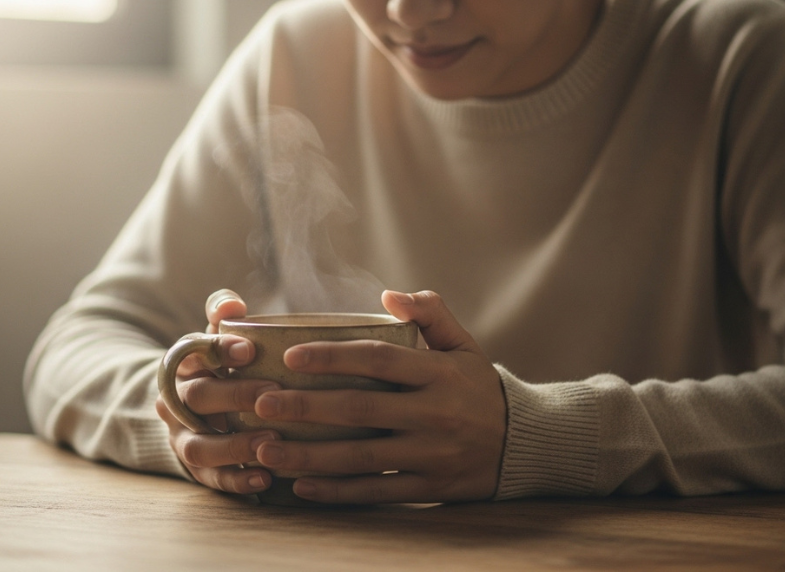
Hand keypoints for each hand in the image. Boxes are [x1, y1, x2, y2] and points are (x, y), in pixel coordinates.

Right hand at [155, 289, 280, 493]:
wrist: (196, 413)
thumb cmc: (220, 368)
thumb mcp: (217, 338)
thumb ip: (223, 314)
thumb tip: (232, 303)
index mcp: (182, 366)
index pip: (191, 353)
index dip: (218, 350)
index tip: (250, 349)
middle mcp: (176, 403)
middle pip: (197, 397)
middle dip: (235, 395)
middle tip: (274, 391)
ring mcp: (184, 438)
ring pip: (200, 445)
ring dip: (235, 444)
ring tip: (271, 440)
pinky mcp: (198, 470)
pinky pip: (213, 479)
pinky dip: (238, 480)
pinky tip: (266, 478)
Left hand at [252, 290, 506, 503]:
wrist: (523, 443)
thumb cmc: (479, 388)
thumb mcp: (464, 345)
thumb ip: (431, 313)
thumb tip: (389, 293)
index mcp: (439, 373)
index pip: (377, 359)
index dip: (332, 356)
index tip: (290, 356)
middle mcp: (434, 414)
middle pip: (359, 409)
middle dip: (305, 406)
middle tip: (260, 401)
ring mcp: (431, 455)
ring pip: (360, 457)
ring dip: (309, 454)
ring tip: (266, 448)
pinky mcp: (429, 487)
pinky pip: (376, 492)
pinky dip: (337, 492)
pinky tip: (301, 486)